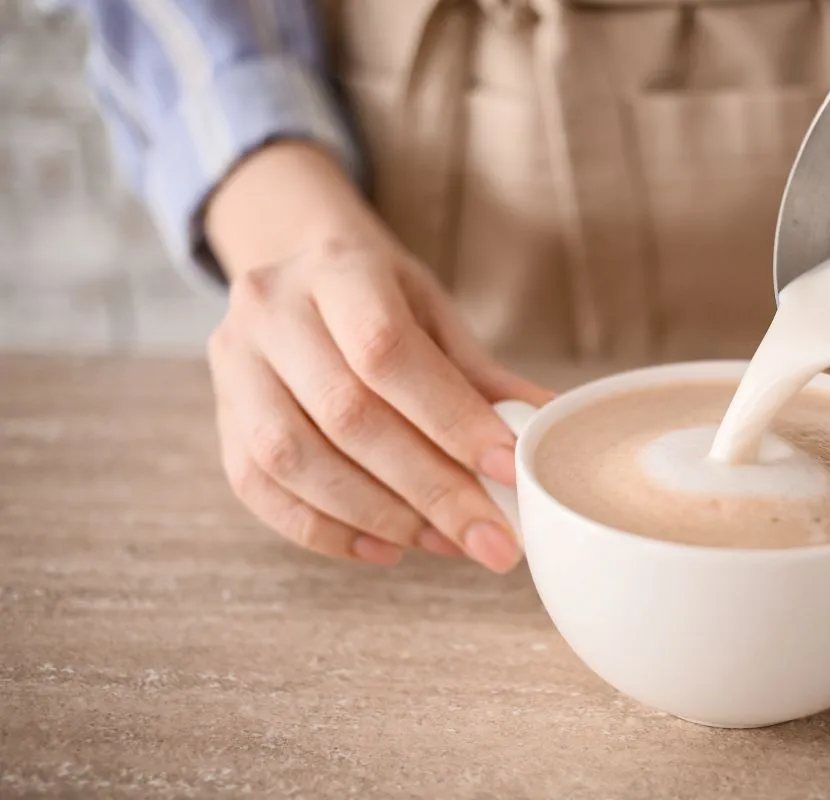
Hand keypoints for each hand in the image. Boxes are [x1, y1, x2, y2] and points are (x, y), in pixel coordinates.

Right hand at [205, 143, 551, 570]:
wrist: (298, 277)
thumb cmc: (380, 299)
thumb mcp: (434, 314)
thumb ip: (482, 376)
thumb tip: (550, 430)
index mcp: (336, 269)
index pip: (388, 352)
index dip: (451, 420)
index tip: (509, 472)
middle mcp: (270, 311)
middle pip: (347, 415)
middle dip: (430, 489)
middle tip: (492, 540)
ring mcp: (233, 364)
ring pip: (293, 459)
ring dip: (379, 514)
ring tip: (446, 542)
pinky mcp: (219, 417)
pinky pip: (259, 490)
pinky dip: (326, 531)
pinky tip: (387, 547)